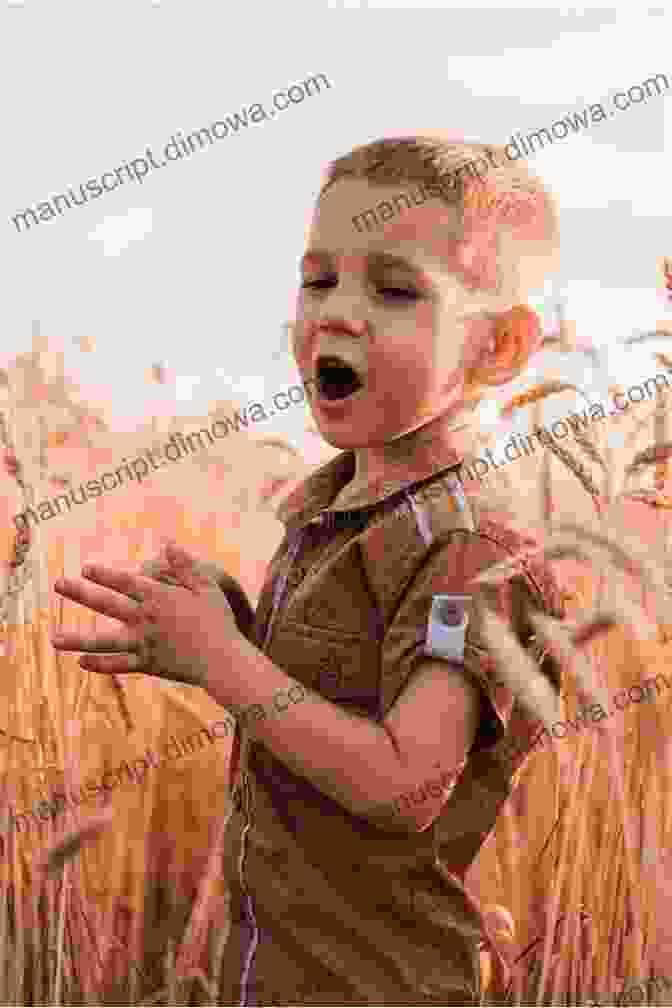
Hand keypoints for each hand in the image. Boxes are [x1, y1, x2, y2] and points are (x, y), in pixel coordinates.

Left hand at [51, 542, 239, 687]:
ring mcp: (144, 644)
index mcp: (160, 598)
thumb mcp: (207, 587)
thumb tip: (167, 542)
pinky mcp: (148, 665)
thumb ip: (185, 565)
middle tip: (59, 583)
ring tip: (54, 638)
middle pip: (107, 604)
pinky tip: (81, 663)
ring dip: (78, 639)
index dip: (105, 574)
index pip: (126, 582)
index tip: (86, 568)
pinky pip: (119, 665)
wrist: (224, 661)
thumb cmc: (219, 621)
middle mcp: (146, 620)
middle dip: (81, 593)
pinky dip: (100, 665)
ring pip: (105, 641)